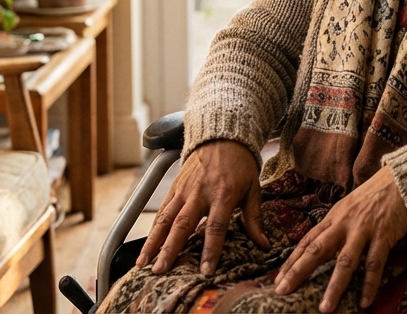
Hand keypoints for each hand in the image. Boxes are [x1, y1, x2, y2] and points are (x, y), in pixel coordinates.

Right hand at [136, 140, 268, 274]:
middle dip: (170, 249)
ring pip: (164, 219)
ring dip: (153, 242)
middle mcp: (200, 193)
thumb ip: (254, 218)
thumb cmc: (240, 165)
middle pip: (182, 225)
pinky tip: (147, 246)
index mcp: (223, 195)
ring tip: (143, 263)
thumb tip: (264, 245)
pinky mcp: (174, 187)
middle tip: (161, 270)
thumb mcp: (253, 188)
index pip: (216, 227)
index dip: (211, 250)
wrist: (222, 136)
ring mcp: (184, 190)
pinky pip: (161, 211)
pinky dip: (152, 229)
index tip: (206, 271)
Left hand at [273, 165, 406, 312]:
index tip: (278, 279)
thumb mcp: (347, 209)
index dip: (292, 261)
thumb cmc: (372, 197)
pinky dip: (370, 284)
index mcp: (333, 218)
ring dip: (335, 286)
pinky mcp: (383, 235)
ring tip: (325, 308)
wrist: (400, 181)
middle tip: (283, 291)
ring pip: (345, 261)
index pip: (307, 242)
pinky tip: (365, 302)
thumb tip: (320, 251)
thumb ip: (334, 228)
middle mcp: (343, 224)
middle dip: (299, 271)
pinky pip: (374, 264)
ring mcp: (363, 230)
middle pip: (317, 250)